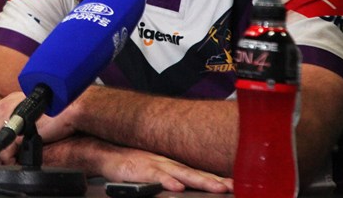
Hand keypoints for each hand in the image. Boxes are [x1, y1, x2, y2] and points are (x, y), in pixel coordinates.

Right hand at [96, 145, 232, 193]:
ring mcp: (155, 165)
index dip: (217, 177)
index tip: (235, 183)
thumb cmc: (131, 163)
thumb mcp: (156, 169)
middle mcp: (167, 162)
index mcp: (172, 164)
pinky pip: (156, 176)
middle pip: (195, 172)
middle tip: (233, 187)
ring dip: (200, 180)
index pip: (199, 171)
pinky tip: (177, 187)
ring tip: (216, 187)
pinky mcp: (141, 170)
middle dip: (215, 180)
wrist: (106, 154)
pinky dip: (167, 181)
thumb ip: (172, 175)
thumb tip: (188, 186)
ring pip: (182, 173)